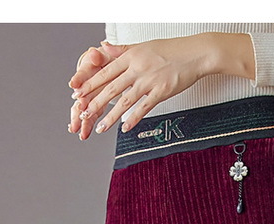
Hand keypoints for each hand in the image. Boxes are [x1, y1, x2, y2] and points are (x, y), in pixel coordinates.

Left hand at [68, 35, 215, 139]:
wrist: (194, 53)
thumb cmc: (171, 50)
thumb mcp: (143, 46)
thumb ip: (122, 50)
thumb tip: (103, 47)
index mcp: (131, 56)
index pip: (105, 71)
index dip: (90, 83)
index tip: (78, 92)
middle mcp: (138, 68)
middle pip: (111, 87)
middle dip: (95, 102)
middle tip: (83, 114)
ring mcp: (149, 80)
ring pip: (125, 100)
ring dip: (111, 116)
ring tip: (100, 128)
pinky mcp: (161, 91)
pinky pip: (144, 107)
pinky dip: (133, 118)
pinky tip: (124, 128)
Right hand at [68, 42, 126, 137]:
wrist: (112, 66)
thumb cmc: (109, 59)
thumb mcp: (107, 55)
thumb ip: (100, 56)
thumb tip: (94, 53)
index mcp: (89, 69)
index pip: (82, 74)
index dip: (78, 79)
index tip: (73, 84)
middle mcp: (87, 84)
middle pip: (80, 96)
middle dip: (78, 105)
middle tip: (78, 112)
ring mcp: (89, 96)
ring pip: (83, 109)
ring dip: (80, 120)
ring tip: (77, 130)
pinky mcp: (94, 105)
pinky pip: (90, 116)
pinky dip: (87, 125)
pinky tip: (82, 135)